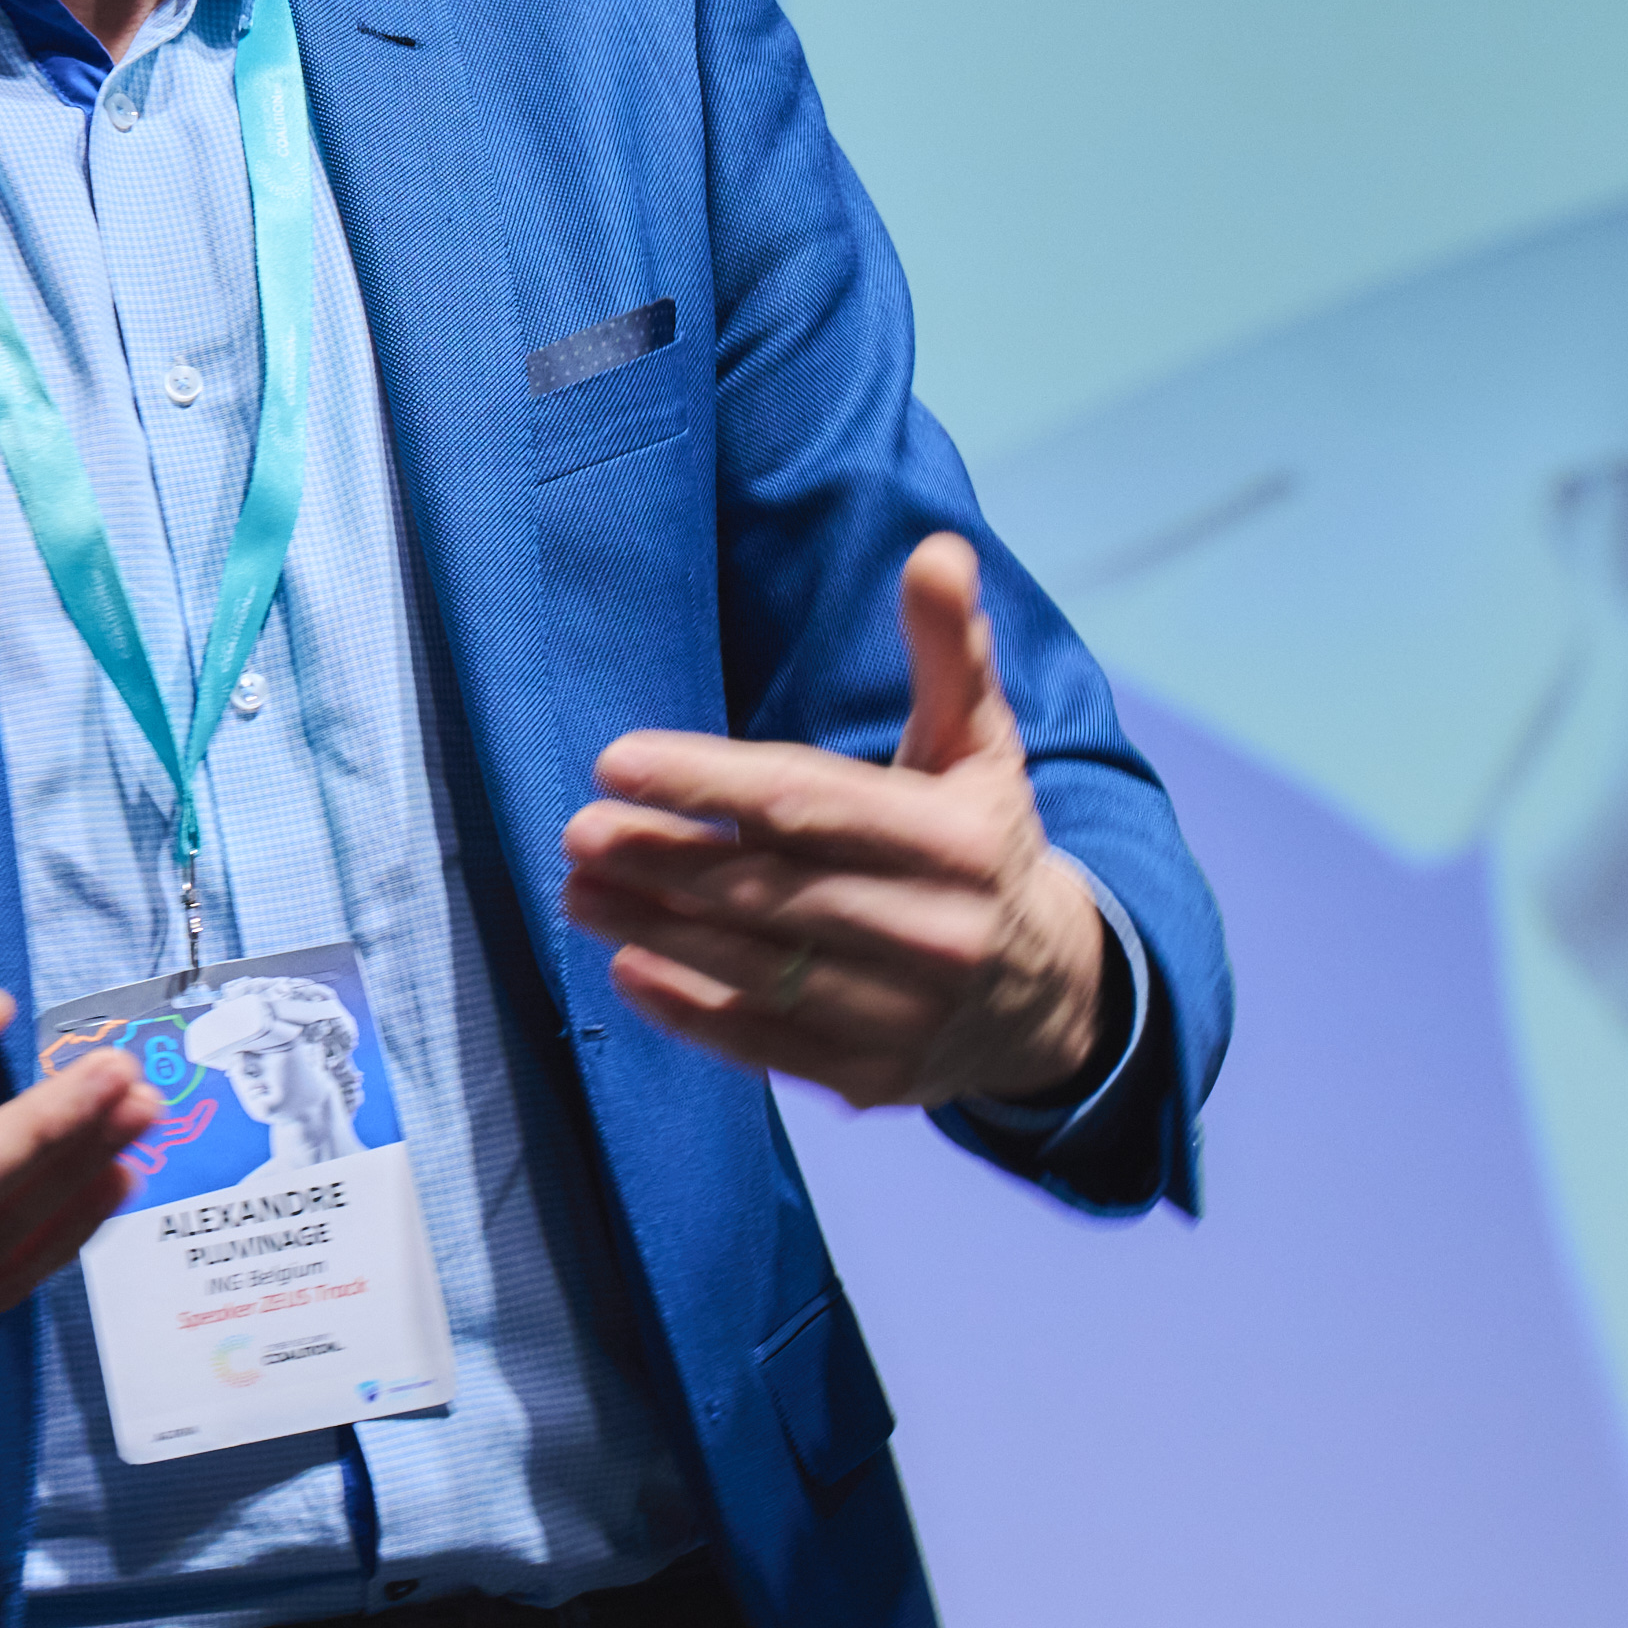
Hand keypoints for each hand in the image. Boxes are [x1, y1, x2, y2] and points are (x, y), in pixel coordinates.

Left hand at [561, 533, 1119, 1113]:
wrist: (1051, 995)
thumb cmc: (987, 845)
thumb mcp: (982, 745)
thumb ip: (950, 651)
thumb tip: (937, 549)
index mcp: (960, 842)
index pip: (808, 804)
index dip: (706, 783)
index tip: (615, 760)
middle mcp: (938, 934)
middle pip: (768, 890)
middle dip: (661, 857)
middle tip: (577, 830)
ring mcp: (905, 1016)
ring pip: (755, 969)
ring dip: (654, 930)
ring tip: (579, 891)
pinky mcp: (874, 1078)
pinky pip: (765, 1045)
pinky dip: (689, 1014)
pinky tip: (629, 972)